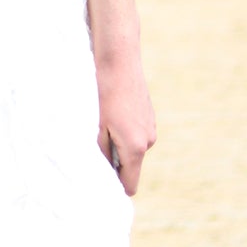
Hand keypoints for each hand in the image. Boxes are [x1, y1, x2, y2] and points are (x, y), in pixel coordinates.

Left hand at [96, 47, 155, 197]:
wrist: (119, 59)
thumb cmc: (104, 92)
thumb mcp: (97, 127)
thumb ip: (102, 154)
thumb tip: (102, 173)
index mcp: (136, 148)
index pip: (130, 185)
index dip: (115, 187)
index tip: (99, 181)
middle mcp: (148, 140)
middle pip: (130, 166)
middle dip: (114, 161)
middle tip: (95, 143)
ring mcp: (151, 127)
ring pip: (132, 148)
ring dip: (118, 143)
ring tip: (103, 122)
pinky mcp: (149, 115)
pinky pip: (135, 133)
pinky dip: (124, 130)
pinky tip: (112, 111)